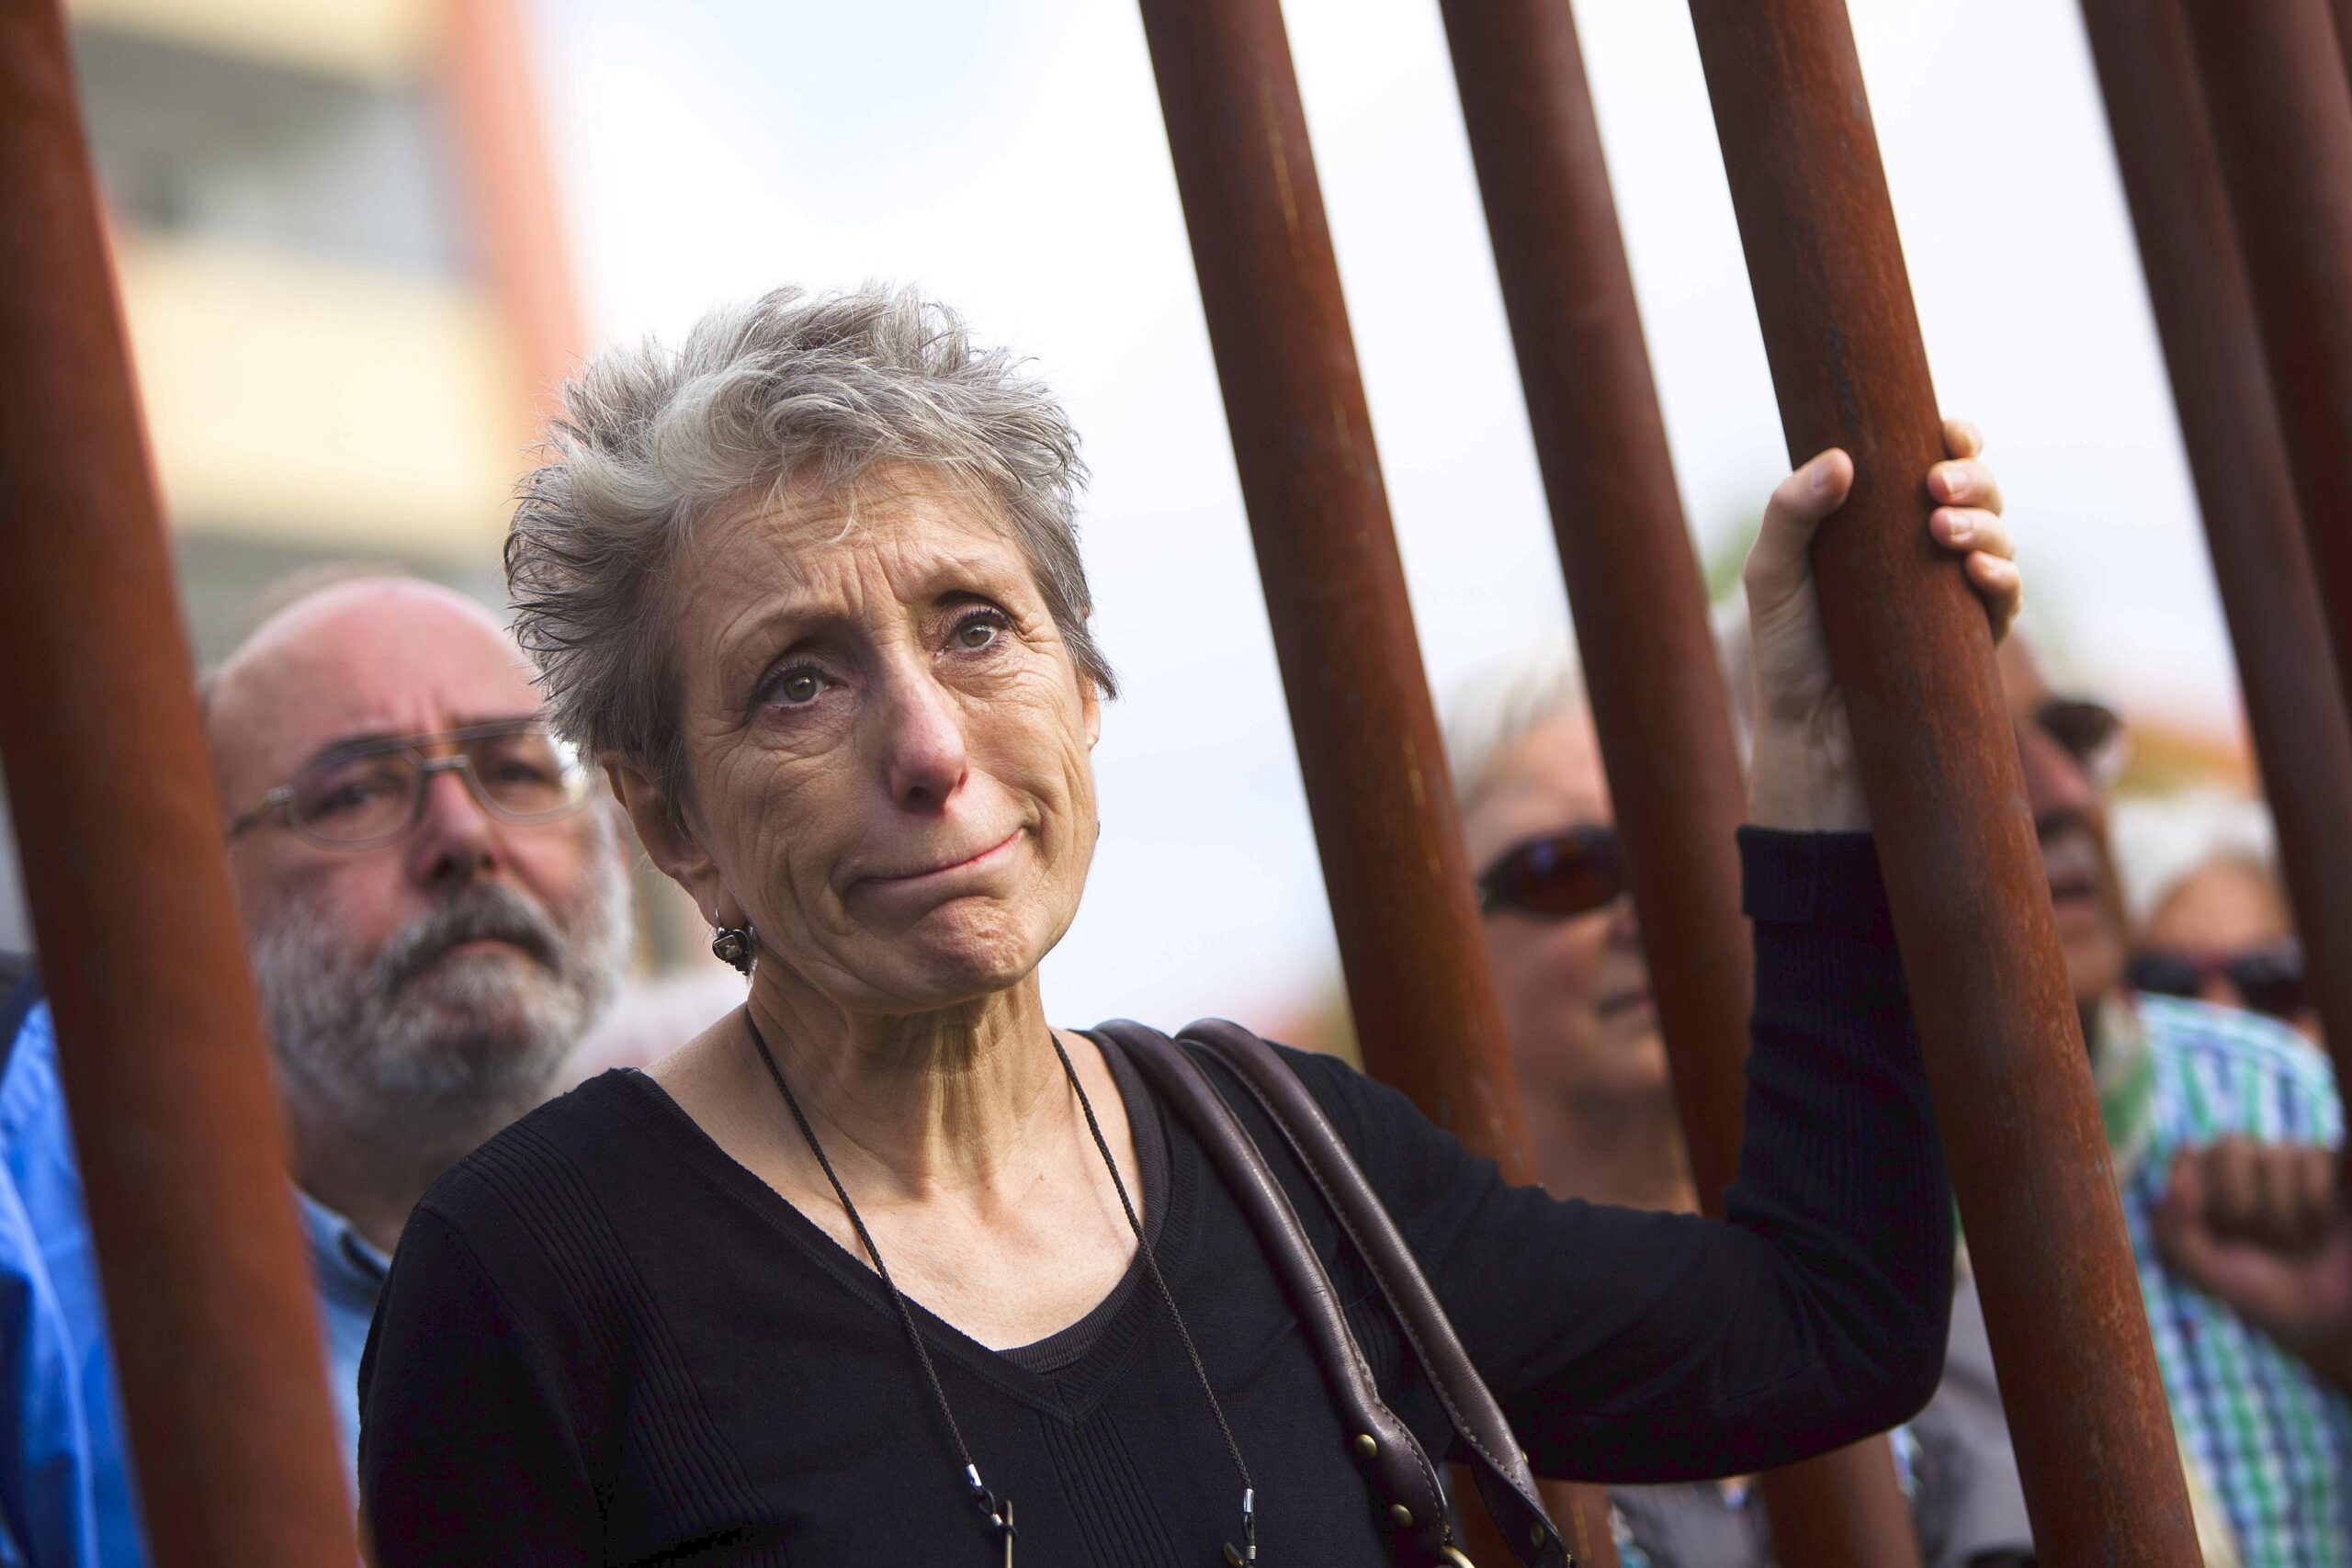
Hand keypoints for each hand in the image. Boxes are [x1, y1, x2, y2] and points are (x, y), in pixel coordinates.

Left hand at [1744, 420, 2019, 830]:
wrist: (1808, 733)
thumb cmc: (1786, 649)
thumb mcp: (1771, 575)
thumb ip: (1790, 513)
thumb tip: (1841, 460)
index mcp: (1881, 520)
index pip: (1932, 461)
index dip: (1953, 439)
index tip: (1947, 432)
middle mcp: (1924, 549)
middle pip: (1977, 493)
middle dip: (1971, 479)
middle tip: (1936, 487)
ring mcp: (1952, 593)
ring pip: (1999, 538)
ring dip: (1984, 526)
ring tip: (1943, 533)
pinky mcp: (1970, 640)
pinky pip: (2005, 600)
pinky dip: (2003, 579)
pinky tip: (1980, 574)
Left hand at [2154, 1138, 2351, 1391]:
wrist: (2330, 1320)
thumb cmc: (2263, 1295)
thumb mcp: (2205, 1273)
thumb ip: (2173, 1229)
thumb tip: (2180, 1156)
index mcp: (2203, 1183)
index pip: (2188, 1156)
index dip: (2201, 1197)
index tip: (2218, 1237)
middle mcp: (2245, 1165)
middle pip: (2229, 1148)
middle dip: (2241, 1206)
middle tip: (2260, 1243)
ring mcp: (2289, 1162)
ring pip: (2273, 1157)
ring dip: (2283, 1214)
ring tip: (2296, 1242)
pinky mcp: (2329, 1166)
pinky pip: (2314, 1161)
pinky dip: (2315, 1201)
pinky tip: (2323, 1223)